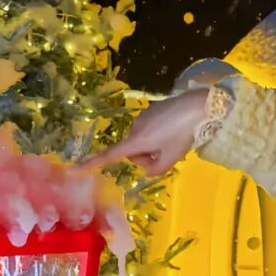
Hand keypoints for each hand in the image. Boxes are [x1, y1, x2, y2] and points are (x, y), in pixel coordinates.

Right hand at [95, 88, 209, 175]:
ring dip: (154, 145)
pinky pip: (150, 129)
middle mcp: (135, 128)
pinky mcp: (151, 109)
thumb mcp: (171, 159)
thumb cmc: (183, 135)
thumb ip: (155, 169)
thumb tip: (146, 169)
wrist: (198, 106)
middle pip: (133, 151)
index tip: (77, 167)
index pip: (111, 155)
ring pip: (142, 140)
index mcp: (136, 141)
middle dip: (146, 156)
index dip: (94, 162)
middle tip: (167, 155)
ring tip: (175, 141)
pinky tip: (175, 129)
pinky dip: (159, 134)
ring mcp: (142, 117)